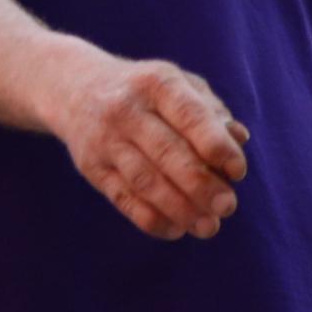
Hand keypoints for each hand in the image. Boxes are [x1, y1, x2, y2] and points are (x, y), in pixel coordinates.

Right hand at [47, 48, 247, 240]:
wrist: (73, 88)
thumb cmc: (144, 91)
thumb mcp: (177, 84)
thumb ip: (211, 111)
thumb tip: (238, 138)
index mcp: (156, 83)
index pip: (190, 116)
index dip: (216, 146)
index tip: (237, 172)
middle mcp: (126, 109)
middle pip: (167, 152)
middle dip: (201, 185)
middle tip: (227, 207)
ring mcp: (105, 140)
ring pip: (144, 181)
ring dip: (179, 208)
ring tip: (208, 227)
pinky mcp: (91, 167)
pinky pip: (123, 199)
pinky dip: (151, 219)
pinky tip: (176, 229)